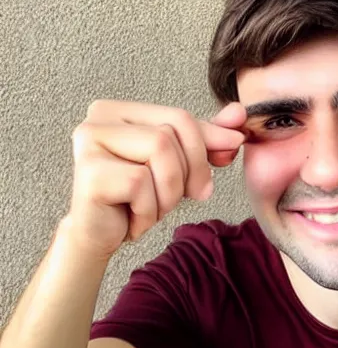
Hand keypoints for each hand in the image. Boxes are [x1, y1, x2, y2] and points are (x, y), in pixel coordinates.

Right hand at [64, 100, 245, 259]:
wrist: (102, 236)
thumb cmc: (137, 198)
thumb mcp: (179, 164)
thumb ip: (206, 137)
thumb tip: (239, 114)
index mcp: (120, 110)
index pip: (180, 117)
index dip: (210, 141)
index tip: (228, 157)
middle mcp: (99, 118)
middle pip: (171, 133)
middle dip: (190, 172)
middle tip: (184, 197)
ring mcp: (89, 142)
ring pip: (160, 153)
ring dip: (169, 194)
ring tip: (153, 207)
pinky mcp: (89, 172)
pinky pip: (141, 184)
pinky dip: (148, 211)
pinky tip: (133, 218)